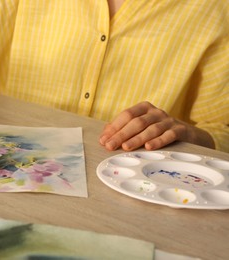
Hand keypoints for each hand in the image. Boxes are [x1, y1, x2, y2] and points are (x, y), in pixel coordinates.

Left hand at [99, 101, 214, 150]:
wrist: (187, 133)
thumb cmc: (157, 129)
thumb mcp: (141, 126)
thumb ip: (122, 128)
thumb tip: (104, 135)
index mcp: (144, 108)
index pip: (126, 115)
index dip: (114, 127)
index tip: (104, 139)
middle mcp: (155, 112)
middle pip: (136, 122)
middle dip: (121, 134)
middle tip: (110, 146)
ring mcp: (168, 120)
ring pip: (151, 129)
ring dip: (137, 139)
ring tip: (126, 147)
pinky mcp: (179, 130)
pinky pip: (168, 135)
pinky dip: (158, 141)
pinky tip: (149, 147)